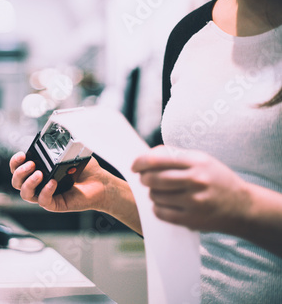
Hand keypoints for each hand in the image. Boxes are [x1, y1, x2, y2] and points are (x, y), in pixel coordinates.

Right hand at [9, 151, 116, 212]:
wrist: (102, 183)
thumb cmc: (86, 170)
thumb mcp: (71, 155)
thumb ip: (61, 148)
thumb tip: (55, 140)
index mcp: (39, 171)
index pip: (18, 169)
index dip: (15, 163)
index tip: (21, 154)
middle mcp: (39, 184)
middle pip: (17, 183)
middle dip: (20, 173)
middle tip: (31, 164)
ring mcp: (46, 195)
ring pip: (26, 195)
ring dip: (28, 183)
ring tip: (39, 173)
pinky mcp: (56, 204)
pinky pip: (44, 201)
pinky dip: (45, 192)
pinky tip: (52, 183)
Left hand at [131, 145, 250, 233]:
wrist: (241, 207)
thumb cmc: (215, 179)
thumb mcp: (200, 160)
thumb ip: (174, 156)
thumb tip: (145, 158)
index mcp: (196, 161)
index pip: (158, 159)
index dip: (140, 162)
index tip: (135, 166)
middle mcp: (196, 180)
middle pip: (153, 179)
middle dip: (144, 179)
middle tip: (146, 179)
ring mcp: (194, 201)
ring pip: (155, 196)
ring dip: (153, 193)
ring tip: (162, 192)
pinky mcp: (191, 219)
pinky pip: (160, 213)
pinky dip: (157, 208)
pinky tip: (165, 204)